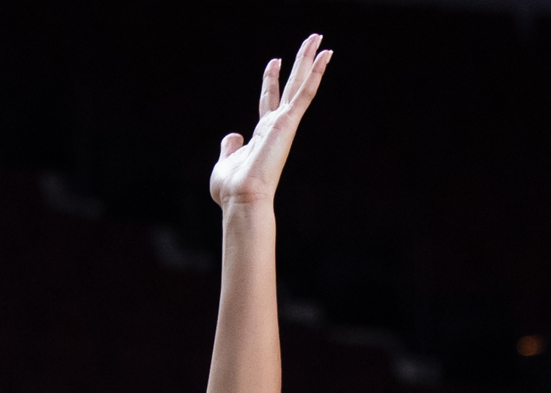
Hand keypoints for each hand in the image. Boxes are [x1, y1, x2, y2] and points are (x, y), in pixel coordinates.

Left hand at [209, 33, 331, 209]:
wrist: (240, 198)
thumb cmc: (232, 189)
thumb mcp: (225, 162)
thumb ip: (230, 147)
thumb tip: (233, 136)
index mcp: (262, 134)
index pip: (268, 100)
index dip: (271, 79)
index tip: (273, 61)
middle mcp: (276, 126)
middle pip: (290, 87)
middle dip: (299, 63)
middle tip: (311, 41)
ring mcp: (283, 124)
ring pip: (300, 85)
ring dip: (309, 60)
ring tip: (318, 37)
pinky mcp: (287, 123)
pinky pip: (304, 94)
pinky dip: (316, 74)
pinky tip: (325, 55)